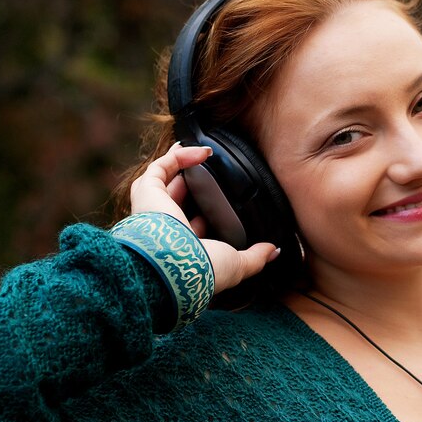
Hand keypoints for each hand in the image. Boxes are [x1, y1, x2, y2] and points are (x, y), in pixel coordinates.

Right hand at [130, 143, 278, 293]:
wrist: (179, 264)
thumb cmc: (203, 269)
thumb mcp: (236, 264)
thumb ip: (255, 257)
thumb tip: (274, 251)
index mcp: (184, 247)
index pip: (192, 226)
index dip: (206, 212)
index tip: (222, 201)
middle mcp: (165, 227)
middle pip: (174, 198)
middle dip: (189, 181)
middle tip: (207, 168)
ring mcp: (153, 209)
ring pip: (162, 180)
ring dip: (180, 163)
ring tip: (201, 151)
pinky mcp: (147, 193)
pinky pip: (160, 167)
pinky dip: (179, 156)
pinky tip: (202, 152)